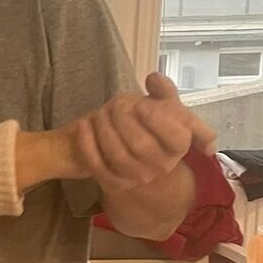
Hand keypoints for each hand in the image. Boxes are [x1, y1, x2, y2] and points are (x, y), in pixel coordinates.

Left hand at [69, 73, 216, 192]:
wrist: (136, 147)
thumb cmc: (152, 121)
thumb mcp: (164, 104)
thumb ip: (164, 90)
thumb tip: (154, 79)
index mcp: (179, 146)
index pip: (175, 137)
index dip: (156, 119)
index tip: (140, 105)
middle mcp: (163, 166)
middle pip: (141, 145)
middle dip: (123, 119)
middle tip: (113, 104)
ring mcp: (139, 177)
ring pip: (117, 155)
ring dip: (104, 129)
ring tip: (100, 112)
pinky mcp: (116, 183)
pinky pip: (98, 166)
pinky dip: (87, 144)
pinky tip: (83, 125)